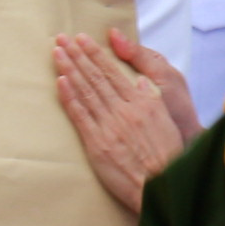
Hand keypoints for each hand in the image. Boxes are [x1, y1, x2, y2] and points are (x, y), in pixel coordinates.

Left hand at [52, 30, 194, 211]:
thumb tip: (140, 83)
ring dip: (69, 69)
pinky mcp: (98, 143)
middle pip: (96, 77)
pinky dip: (69, 97)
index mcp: (143, 102)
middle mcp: (125, 110)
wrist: (162, 186)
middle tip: (62, 38)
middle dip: (77, 55)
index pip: (114, 72)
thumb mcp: (166, 122)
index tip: (83, 39)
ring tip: (57, 53)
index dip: (96, 54)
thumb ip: (152, 100)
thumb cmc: (168, 157)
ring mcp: (109, 126)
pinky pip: (80, 115)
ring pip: (86, 91)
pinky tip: (60, 81)